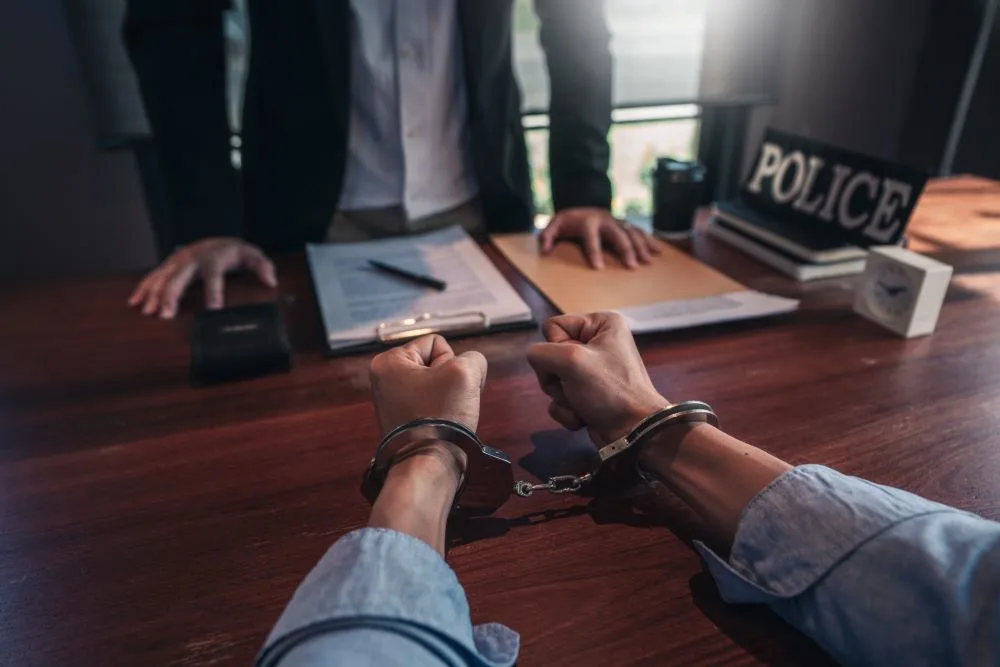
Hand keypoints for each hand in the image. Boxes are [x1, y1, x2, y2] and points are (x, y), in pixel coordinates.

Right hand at [128, 237, 276, 318]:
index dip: (214, 293)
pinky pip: (153, 276)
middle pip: (180, 277)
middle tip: (166, 315)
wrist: (217, 240)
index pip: (214, 276)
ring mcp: (178, 261)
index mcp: (214, 258)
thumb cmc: (235, 253)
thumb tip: (270, 281)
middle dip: (172, 296)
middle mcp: (192, 258)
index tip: (213, 310)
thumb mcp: (252, 256)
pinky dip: (143, 288)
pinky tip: (135, 302)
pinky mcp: (169, 265)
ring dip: (154, 295)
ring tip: (148, 312)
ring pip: (163, 277)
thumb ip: (262, 267)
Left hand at [370, 334, 487, 434]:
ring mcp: (392, 402)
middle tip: (449, 403)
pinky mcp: (404, 421)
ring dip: (450, 397)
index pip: (436, 343)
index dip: (451, 363)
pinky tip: (444, 425)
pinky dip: (443, 412)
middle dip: (450, 381)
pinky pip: (433, 404)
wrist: (429, 466)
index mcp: (388, 362)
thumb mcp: (465, 372)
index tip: (446, 387)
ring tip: (448, 415)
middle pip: (436, 364)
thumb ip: (473, 359)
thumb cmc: (441, 416)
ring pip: (438, 385)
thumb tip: (471, 371)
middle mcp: (384, 380)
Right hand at [526, 312, 669, 444]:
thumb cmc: (608, 390)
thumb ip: (540, 353)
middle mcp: (597, 343)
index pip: (553, 327)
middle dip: (558, 378)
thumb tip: (535, 361)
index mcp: (601, 324)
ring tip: (583, 404)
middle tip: (578, 388)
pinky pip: (560, 398)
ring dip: (562, 397)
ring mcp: (591, 371)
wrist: (633, 431)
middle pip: (550, 355)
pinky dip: (567, 411)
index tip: (575, 364)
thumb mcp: (571, 361)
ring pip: (552, 378)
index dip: (556, 348)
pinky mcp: (587, 394)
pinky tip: (584, 417)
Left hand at [539, 207, 659, 269]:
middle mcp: (605, 219)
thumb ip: (548, 236)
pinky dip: (648, 241)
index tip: (598, 268)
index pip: (591, 238)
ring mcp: (616, 221)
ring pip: (631, 232)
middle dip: (625, 250)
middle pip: (617, 234)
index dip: (594, 252)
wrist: (581, 205)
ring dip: (640, 246)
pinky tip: (657, 252)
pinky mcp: (623, 224)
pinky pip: (638, 231)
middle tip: (631, 266)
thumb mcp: (554, 225)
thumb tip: (544, 249)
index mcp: (587, 221)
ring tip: (646, 262)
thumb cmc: (568, 221)